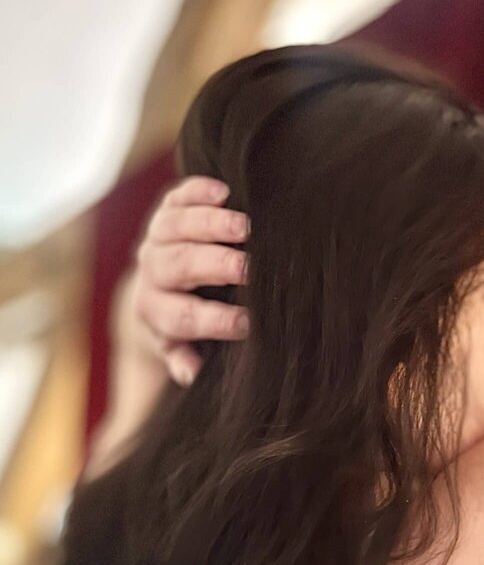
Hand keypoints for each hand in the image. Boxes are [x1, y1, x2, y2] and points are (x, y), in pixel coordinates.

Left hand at [133, 175, 249, 385]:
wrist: (154, 286)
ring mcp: (157, 238)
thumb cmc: (182, 321)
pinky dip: (197, 191)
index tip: (248, 322)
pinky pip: (176, 197)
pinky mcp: (166, 210)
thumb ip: (184, 357)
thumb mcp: (178, 345)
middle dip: (214, 267)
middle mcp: (153, 272)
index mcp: (156, 310)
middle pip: (179, 267)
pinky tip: (223, 191)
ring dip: (209, 225)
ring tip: (245, 227)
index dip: (215, 321)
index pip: (184, 317)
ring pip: (175, 227)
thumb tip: (192, 373)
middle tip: (249, 269)